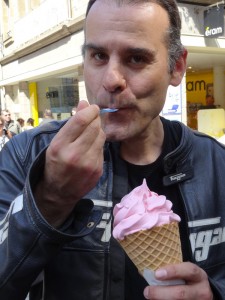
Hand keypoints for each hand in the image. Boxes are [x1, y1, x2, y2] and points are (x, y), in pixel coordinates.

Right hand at [34, 100, 105, 226]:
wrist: (59, 192)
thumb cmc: (55, 163)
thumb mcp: (56, 143)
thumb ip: (71, 123)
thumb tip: (84, 103)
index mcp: (60, 146)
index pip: (81, 121)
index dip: (90, 110)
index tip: (93, 108)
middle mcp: (75, 155)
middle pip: (94, 127)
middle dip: (95, 119)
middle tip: (93, 117)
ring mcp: (89, 164)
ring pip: (101, 136)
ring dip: (98, 130)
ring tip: (90, 133)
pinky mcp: (98, 170)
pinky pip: (102, 149)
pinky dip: (98, 144)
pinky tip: (91, 147)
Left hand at [143, 262, 212, 299]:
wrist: (202, 293)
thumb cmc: (189, 280)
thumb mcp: (186, 273)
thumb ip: (173, 272)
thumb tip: (150, 272)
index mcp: (199, 276)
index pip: (189, 270)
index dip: (173, 271)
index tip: (157, 274)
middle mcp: (201, 291)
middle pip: (181, 293)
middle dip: (161, 293)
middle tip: (147, 291)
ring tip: (150, 297)